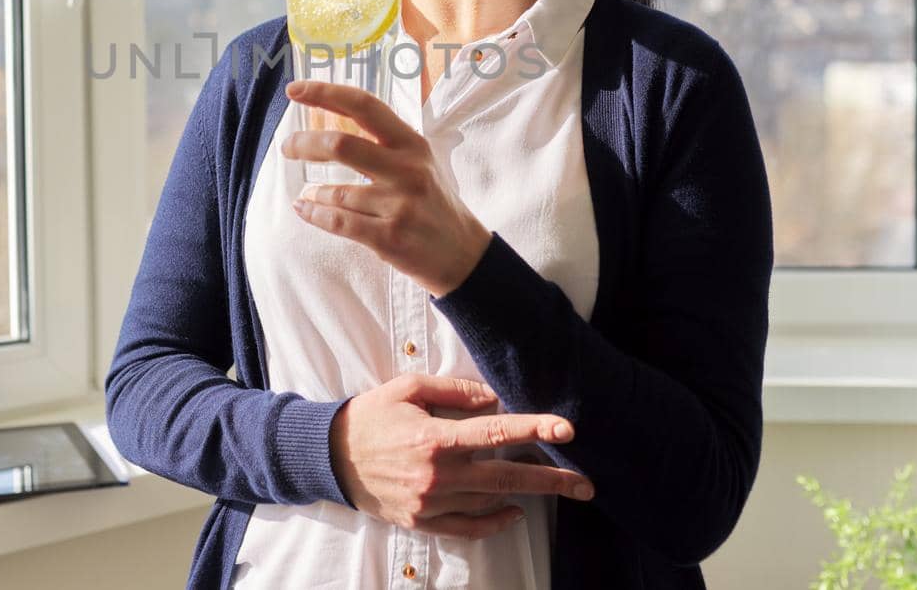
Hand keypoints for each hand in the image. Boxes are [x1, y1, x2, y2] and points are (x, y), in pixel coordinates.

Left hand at [282, 79, 490, 296]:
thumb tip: (333, 125)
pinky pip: (338, 222)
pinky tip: (305, 209)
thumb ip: (385, 143)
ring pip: (336, 191)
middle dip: (304, 144)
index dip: (326, 93)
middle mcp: (407, 169)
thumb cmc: (434, 204)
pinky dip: (314, 215)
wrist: (464, 255)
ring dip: (313, 193)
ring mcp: (399, 204)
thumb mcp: (421, 162)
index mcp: (412, 144)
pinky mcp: (389, 237)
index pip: (364, 107)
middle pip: (341, 144)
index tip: (295, 89)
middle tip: (287, 147)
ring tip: (308, 195)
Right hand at [331, 374, 595, 538]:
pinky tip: (514, 511)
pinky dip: (494, 522)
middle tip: (586, 483)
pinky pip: (467, 527)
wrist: (329, 456)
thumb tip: (494, 398)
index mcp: (434, 438)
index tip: (566, 429)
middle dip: (551, 479)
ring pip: (490, 500)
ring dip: (524, 493)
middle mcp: (437, 475)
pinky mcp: (423, 520)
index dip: (533, 429)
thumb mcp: (408, 388)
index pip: (494, 433)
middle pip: (506, 476)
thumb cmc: (371, 415)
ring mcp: (431, 502)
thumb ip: (454, 391)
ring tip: (558, 486)